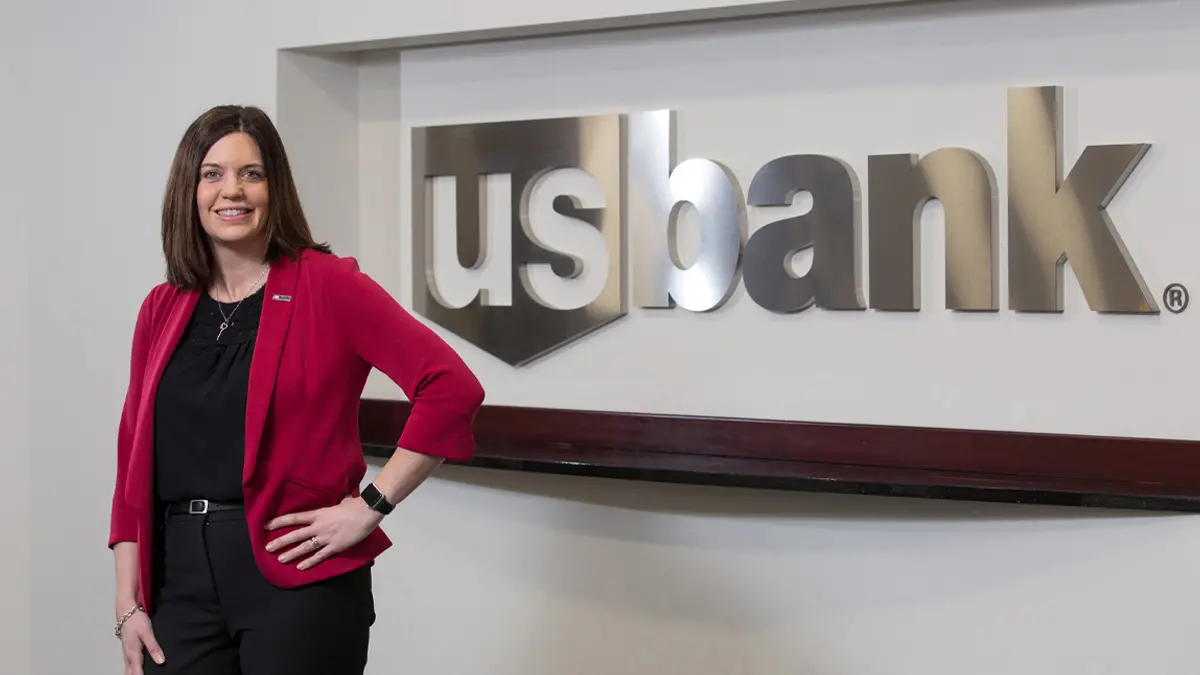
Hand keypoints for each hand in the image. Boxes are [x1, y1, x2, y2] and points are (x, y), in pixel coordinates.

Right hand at [119, 609, 163, 674]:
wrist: (126, 612)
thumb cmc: (136, 621)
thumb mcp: (147, 632)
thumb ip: (154, 647)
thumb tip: (160, 661)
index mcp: (132, 653)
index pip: (137, 671)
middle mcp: (128, 656)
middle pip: (130, 673)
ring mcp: (126, 654)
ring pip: (128, 671)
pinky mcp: (127, 652)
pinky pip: (128, 666)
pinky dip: (132, 671)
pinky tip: (137, 672)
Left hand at [265, 496, 383, 569]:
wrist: (367, 512)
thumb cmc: (355, 505)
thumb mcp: (341, 502)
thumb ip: (335, 505)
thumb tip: (340, 501)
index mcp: (319, 514)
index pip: (295, 518)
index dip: (280, 522)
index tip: (268, 526)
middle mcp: (318, 526)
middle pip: (295, 535)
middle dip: (281, 542)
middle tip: (268, 548)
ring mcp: (326, 538)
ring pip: (305, 547)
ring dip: (291, 554)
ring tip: (280, 559)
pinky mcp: (335, 547)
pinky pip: (319, 556)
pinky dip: (309, 562)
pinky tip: (300, 567)